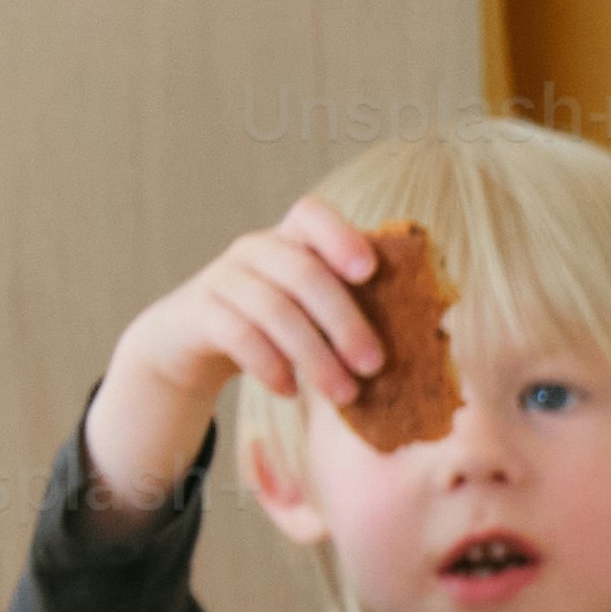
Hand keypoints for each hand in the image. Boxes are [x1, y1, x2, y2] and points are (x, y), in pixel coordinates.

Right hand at [81, 196, 402, 514]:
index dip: (341, 237)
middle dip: (345, 321)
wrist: (188, 340)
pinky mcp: (198, 312)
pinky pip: (237, 334)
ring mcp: (222, 277)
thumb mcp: (308, 310)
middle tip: (375, 367)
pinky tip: (290, 390)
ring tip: (343, 395)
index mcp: (291, 241)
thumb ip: (350, 311)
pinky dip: (269, 365)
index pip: (311, 216)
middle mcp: (255, 250)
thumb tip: (421, 345)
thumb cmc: (272, 327)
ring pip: (273, 309)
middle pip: (303, 273)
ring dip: (314, 356)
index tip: (369, 272)